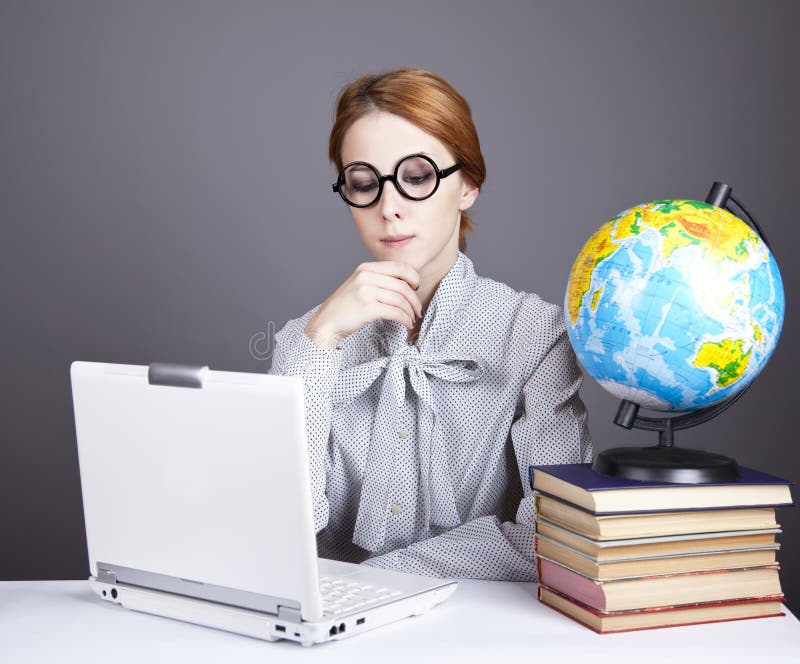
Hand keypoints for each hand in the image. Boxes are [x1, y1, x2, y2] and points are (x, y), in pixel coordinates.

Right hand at [304, 261, 423, 348]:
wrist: (327, 322)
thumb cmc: (346, 306)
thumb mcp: (360, 284)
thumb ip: (379, 279)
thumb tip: (407, 283)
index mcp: (366, 268)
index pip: (399, 266)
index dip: (413, 277)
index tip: (417, 288)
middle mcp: (366, 277)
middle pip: (402, 285)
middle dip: (415, 299)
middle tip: (418, 309)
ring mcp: (366, 292)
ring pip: (400, 300)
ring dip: (411, 311)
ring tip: (412, 318)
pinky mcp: (368, 308)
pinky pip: (395, 312)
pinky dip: (405, 319)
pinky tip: (406, 324)